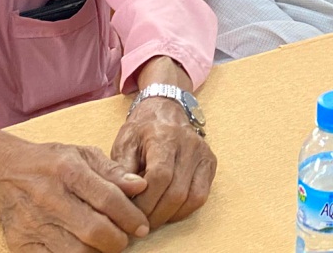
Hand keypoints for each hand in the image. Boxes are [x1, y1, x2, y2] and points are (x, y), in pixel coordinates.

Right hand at [0, 138, 149, 252]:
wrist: (3, 173)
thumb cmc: (51, 163)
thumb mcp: (83, 155)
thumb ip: (113, 172)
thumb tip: (140, 186)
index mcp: (68, 171)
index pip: (108, 199)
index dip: (131, 216)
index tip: (142, 226)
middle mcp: (50, 198)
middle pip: (94, 230)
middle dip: (118, 239)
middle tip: (125, 238)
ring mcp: (34, 224)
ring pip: (76, 252)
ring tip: (105, 244)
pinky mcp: (22, 245)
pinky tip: (84, 250)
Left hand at [111, 96, 216, 230]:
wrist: (165, 109)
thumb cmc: (141, 130)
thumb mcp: (124, 144)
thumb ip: (122, 171)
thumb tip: (125, 199)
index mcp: (164, 137)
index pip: (160, 176)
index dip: (145, 201)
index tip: (130, 213)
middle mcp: (189, 145)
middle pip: (176, 191)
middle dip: (155, 214)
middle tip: (139, 223)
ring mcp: (203, 154)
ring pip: (192, 197)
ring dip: (170, 215)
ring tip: (152, 219)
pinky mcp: (210, 163)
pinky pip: (202, 196)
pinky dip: (185, 210)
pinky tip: (169, 211)